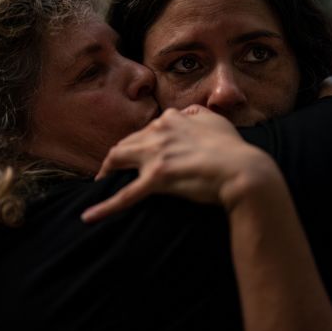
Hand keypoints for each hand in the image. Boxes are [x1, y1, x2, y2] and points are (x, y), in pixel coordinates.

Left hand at [81, 105, 277, 221]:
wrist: (244, 171)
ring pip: (117, 159)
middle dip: (115, 158)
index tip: (137, 155)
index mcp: (172, 119)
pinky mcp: (157, 179)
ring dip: (105, 172)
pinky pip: (125, 196)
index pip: (145, 130)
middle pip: (125, 143)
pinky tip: (88, 217)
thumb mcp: (216, 121)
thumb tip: (189, 113)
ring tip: (100, 185)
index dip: (138, 144)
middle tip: (110, 172)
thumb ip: (198, 114)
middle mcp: (159, 132)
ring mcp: (157, 155)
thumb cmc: (233, 149)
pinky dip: (104, 207)